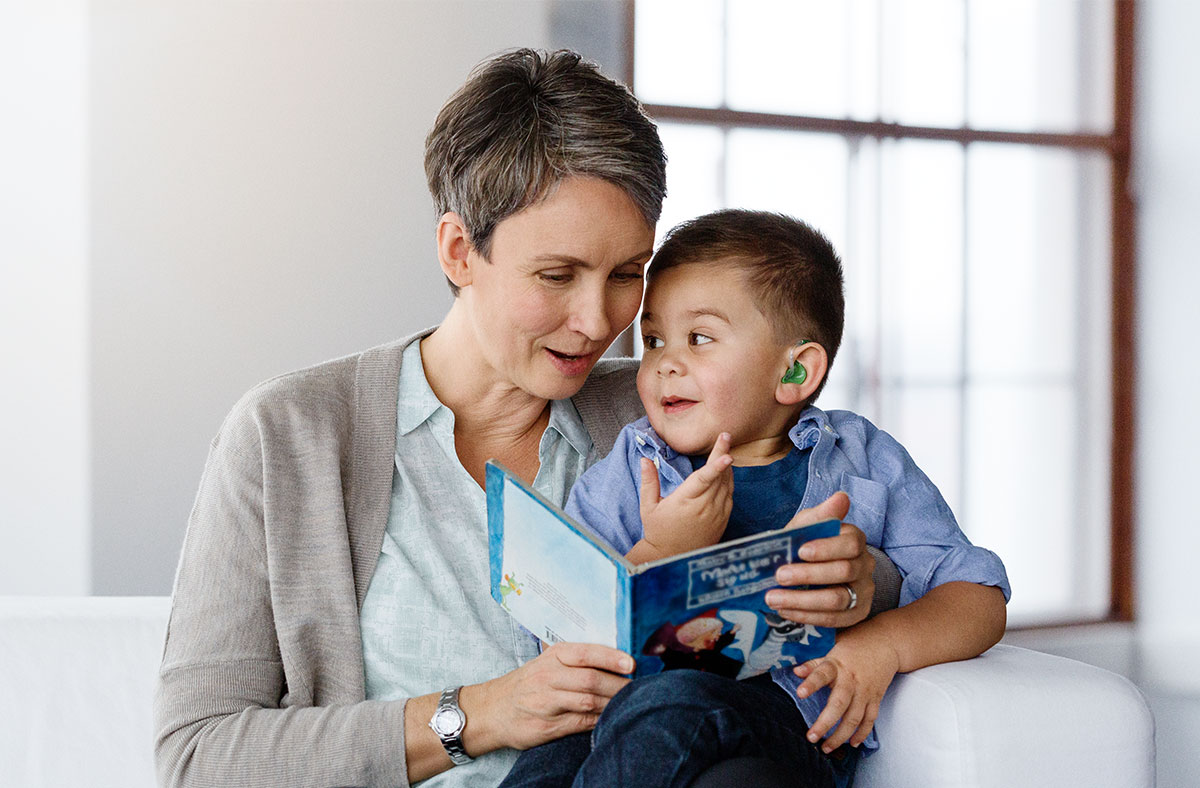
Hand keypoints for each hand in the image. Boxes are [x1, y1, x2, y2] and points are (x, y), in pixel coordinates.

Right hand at [469, 642, 632, 750]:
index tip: (632, 664)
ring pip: (587, 702)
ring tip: (629, 704)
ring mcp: (545, 702)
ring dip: (612, 704)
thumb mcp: (547, 661)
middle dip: (618, 685)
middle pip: (590, 679)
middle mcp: (547, 676)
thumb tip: (619, 658)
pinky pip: (580, 723)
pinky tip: (611, 719)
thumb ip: (577, 659)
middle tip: (636, 689)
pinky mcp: (546, 726)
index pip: (586, 653)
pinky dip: (599, 720)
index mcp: (552, 656)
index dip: (611, 658)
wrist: (491, 709)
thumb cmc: (528, 683)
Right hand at [636, 433, 732, 558]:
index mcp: (685, 502)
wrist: (671, 557)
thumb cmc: (658, 531)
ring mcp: (716, 514)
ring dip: (726, 467)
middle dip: (722, 453)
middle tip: (725, 435)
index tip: (727, 454)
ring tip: (722, 448)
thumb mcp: (648, 507)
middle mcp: (704, 508)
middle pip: (718, 476)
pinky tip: (724, 471)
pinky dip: (728, 481)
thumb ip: (649, 482)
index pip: (704, 480)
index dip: (716, 466)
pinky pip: (729, 496)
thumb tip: (645, 460)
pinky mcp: (723, 520)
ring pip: (727, 485)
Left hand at [765, 492, 874, 627]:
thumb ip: (819, 516)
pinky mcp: (856, 614)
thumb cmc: (805, 547)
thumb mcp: (807, 528)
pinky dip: (806, 616)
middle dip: (808, 575)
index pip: (850, 543)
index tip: (800, 551)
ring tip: (773, 598)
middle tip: (779, 576)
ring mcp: (863, 591)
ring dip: (802, 600)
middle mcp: (865, 565)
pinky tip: (784, 611)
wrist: (808, 575)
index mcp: (855, 540)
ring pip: (837, 599)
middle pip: (844, 571)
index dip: (826, 548)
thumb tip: (841, 497)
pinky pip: (834, 619)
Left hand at [793, 632, 899, 751]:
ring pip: (854, 718)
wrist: (883, 645)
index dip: (811, 683)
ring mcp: (865, 692)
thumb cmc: (852, 651)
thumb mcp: (831, 653)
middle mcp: (852, 680)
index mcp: (837, 666)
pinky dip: (862, 734)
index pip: (822, 674)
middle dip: (825, 723)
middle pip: (839, 705)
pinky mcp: (876, 699)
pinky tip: (852, 744)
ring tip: (826, 748)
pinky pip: (870, 720)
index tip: (800, 693)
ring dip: (840, 736)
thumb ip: (813, 665)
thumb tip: (795, 672)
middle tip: (811, 737)